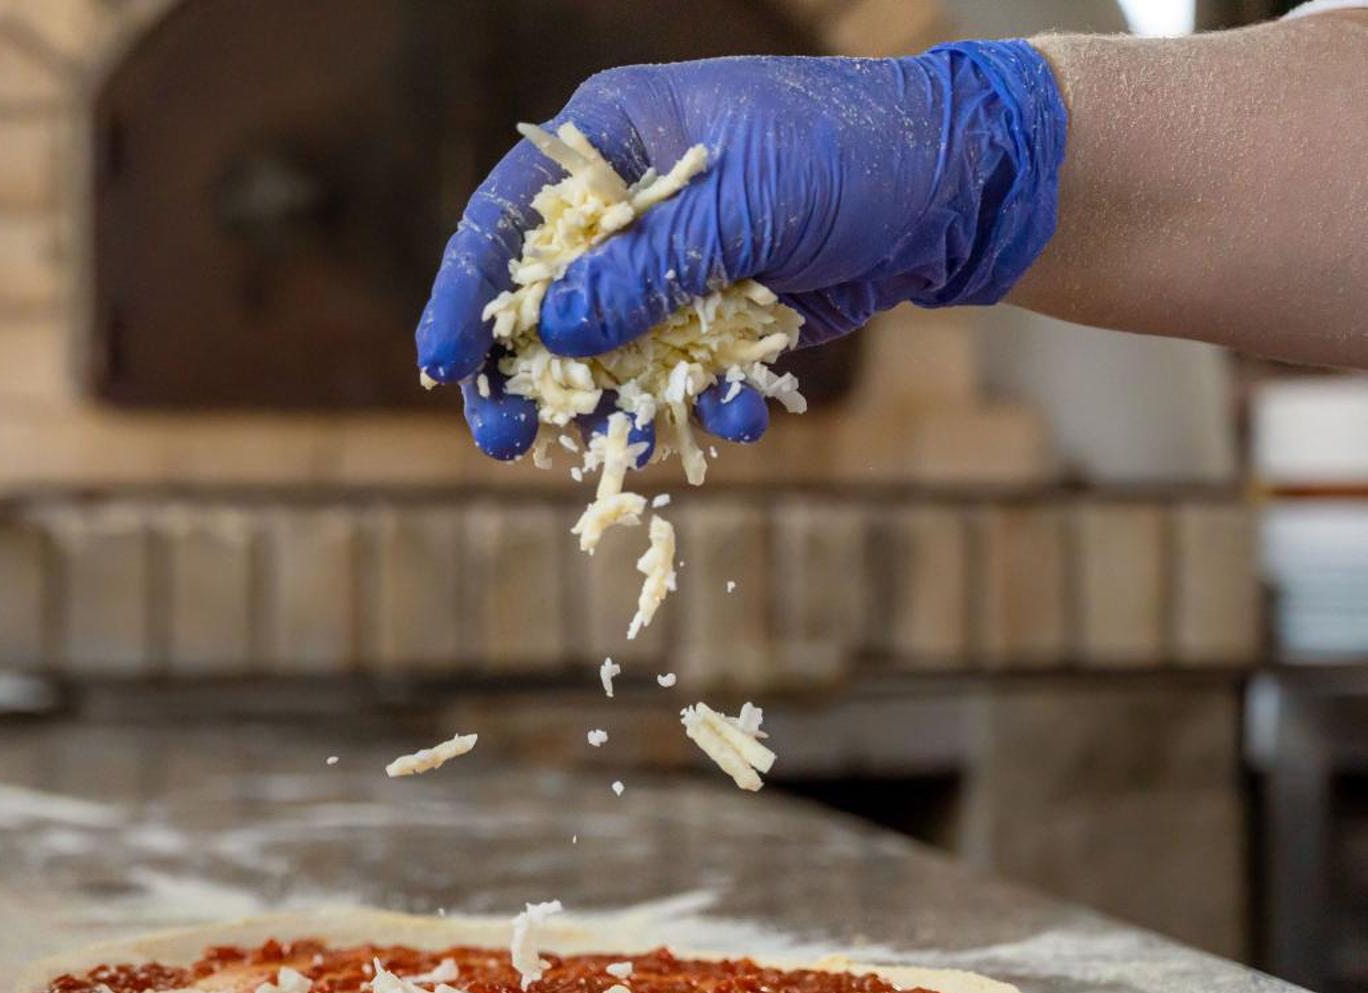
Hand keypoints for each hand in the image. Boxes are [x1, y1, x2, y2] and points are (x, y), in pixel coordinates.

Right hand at [417, 41, 1066, 459]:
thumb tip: (557, 332)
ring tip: (632, 446)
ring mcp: (669, 264)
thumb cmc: (853, 156)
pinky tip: (736, 415)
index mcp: (611, 138)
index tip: (439, 365)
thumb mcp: (747, 205)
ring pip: (604, 353)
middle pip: (538, 299)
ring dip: (614, 405)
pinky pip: (675, 377)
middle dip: (524, 375)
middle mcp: (625, 203)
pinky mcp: (712, 316)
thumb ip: (648, 270)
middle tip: (504, 440)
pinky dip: (696, 405)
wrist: (962, 190)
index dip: (463, 293)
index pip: (506, 218)